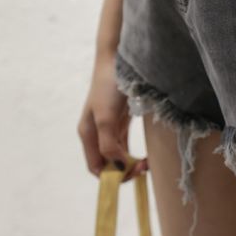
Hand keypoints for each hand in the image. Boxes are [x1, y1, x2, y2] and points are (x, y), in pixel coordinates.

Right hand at [77, 51, 147, 180]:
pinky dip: (134, 153)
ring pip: (118, 155)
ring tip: (148, 162)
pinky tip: (146, 154)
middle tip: (144, 167)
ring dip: (131, 163)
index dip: (112, 176)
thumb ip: (109, 144)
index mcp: (88, 134)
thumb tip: (117, 168)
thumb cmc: (108, 87)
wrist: (118, 59)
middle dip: (125, 170)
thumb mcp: (106, 118)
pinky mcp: (120, 120)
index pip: (96, 167)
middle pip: (108, 163)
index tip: (132, 174)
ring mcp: (108, 127)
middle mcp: (96, 134)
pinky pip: (125, 144)